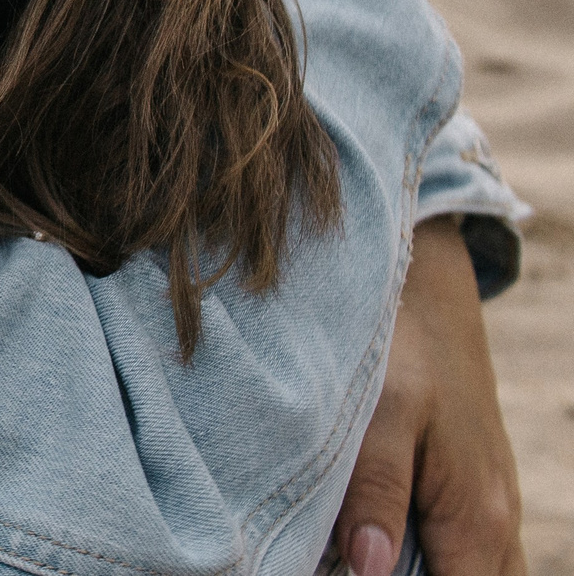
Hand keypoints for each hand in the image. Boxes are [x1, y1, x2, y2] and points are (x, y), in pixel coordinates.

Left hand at [334, 217, 523, 575]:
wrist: (424, 286)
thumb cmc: (401, 345)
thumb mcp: (379, 412)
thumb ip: (376, 491)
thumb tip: (369, 568)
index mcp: (475, 518)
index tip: (346, 572)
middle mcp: (494, 523)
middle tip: (339, 560)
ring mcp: (488, 507)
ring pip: (470, 573)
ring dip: (420, 572)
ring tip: (347, 554)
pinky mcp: (469, 489)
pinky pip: (462, 550)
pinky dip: (427, 558)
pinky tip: (372, 540)